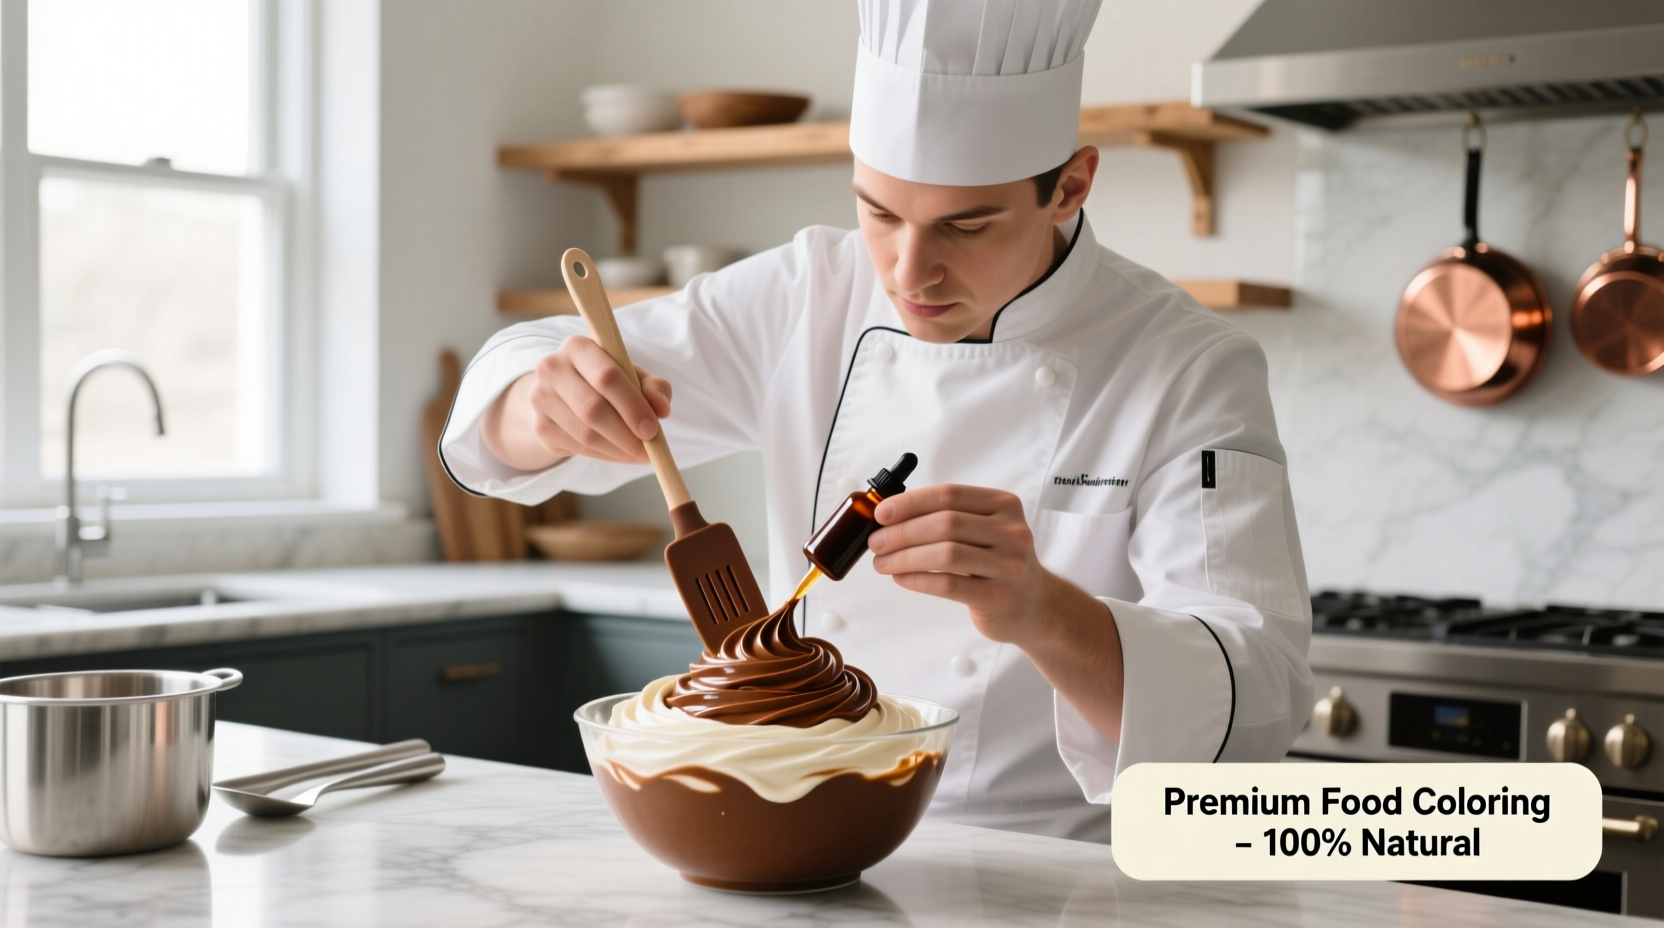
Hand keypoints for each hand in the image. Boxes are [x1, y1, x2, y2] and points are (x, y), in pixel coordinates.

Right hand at [483, 336, 672, 468]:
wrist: (563, 395)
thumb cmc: (607, 382)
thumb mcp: (634, 377)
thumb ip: (654, 387)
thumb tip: (662, 409)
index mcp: (578, 347)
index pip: (607, 377)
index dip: (632, 406)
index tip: (652, 430)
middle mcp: (552, 368)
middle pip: (593, 409)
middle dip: (626, 435)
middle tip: (648, 451)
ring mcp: (541, 398)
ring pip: (585, 433)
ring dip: (618, 450)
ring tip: (639, 455)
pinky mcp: (540, 425)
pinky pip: (577, 447)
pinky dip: (604, 455)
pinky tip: (620, 454)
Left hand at [868, 482, 1125, 737]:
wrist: (1034, 605)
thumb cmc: (997, 564)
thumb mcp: (984, 530)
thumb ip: (947, 518)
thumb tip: (889, 516)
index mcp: (1004, 505)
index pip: (950, 494)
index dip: (911, 502)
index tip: (882, 513)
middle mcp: (1012, 531)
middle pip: (945, 523)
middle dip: (902, 532)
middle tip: (876, 542)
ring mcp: (1009, 564)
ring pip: (946, 554)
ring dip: (905, 557)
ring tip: (882, 563)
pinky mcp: (999, 596)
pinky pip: (948, 584)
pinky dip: (918, 580)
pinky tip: (901, 578)